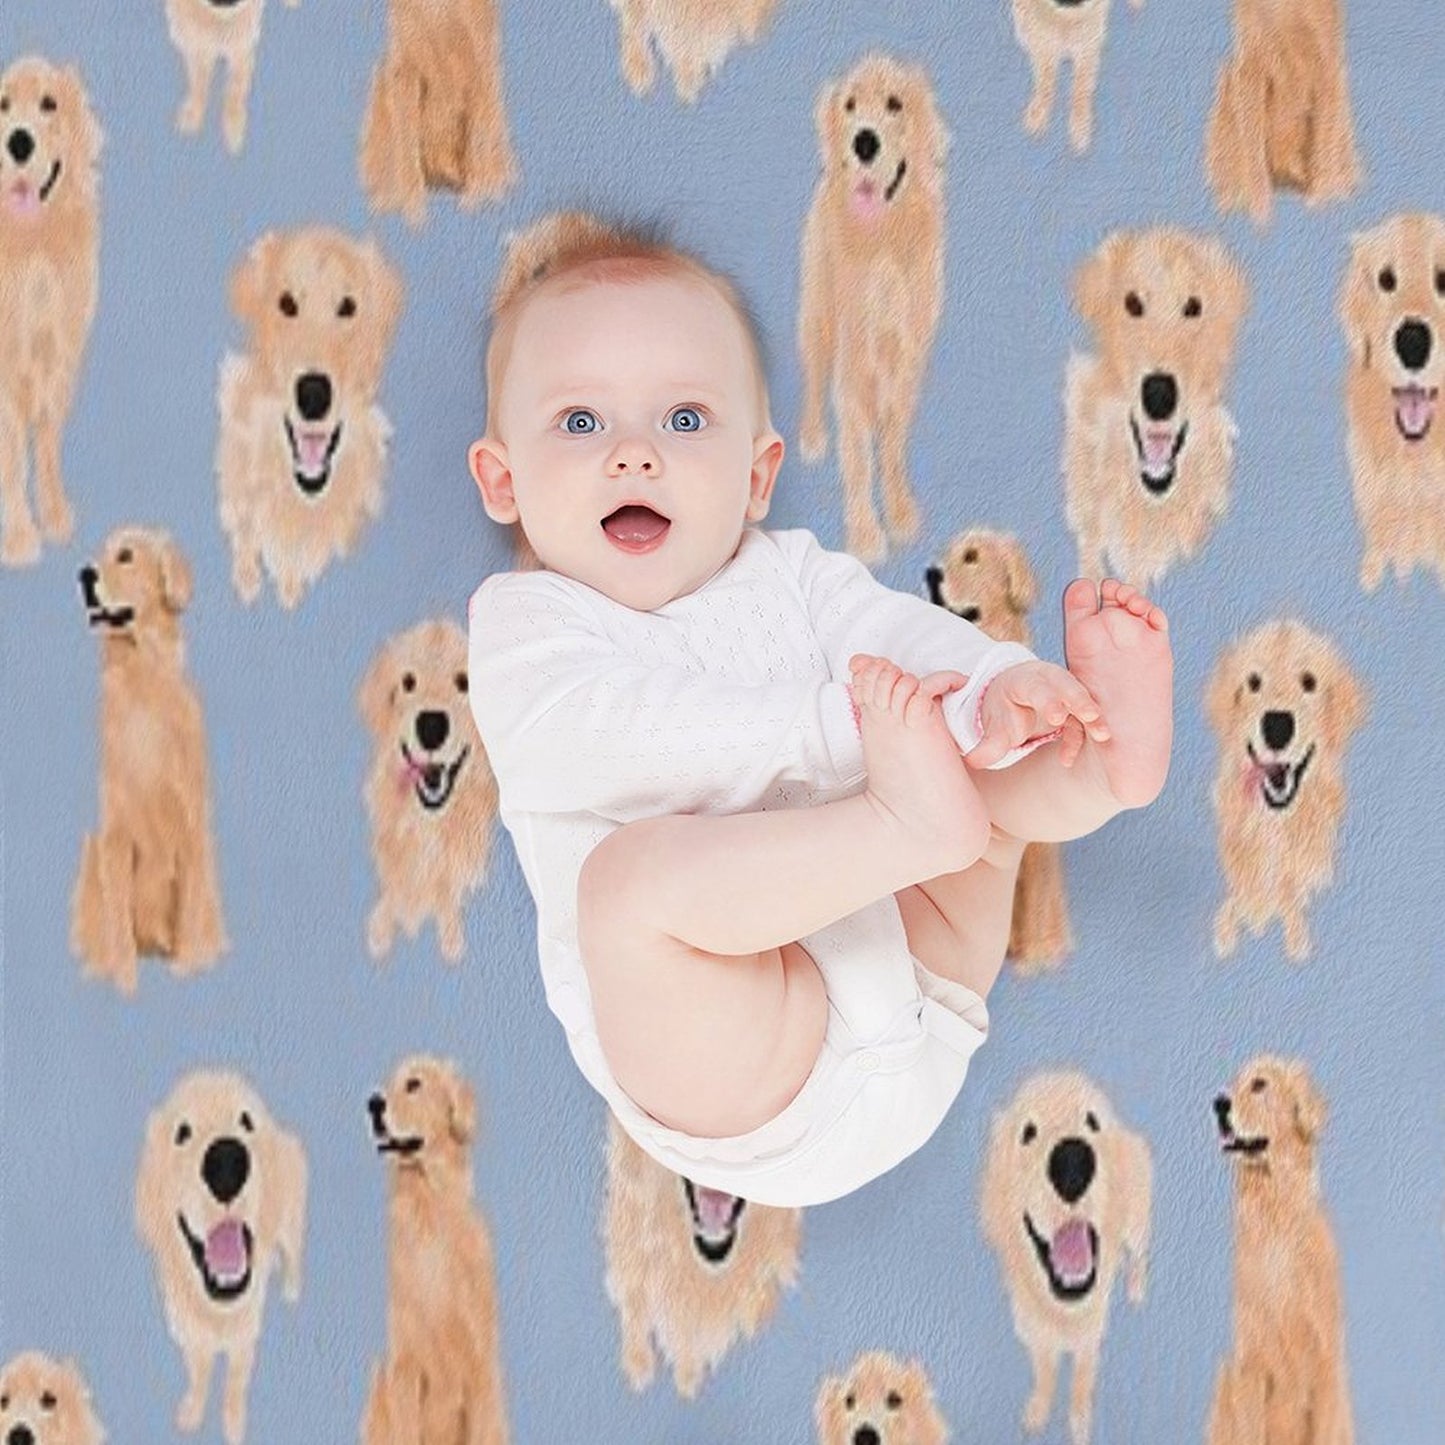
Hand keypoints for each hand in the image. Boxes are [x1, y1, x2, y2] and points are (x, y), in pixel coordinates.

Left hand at [965, 660, 1109, 770]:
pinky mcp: (1076, 705)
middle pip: (1066, 685)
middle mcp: (1048, 681)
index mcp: (1023, 680)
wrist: (1013, 696)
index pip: (1037, 687)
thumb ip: (987, 745)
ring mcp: (1065, 691)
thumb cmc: (1004, 709)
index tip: (1057, 717)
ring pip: (1082, 700)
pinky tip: (1066, 760)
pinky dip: (1080, 737)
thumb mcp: (994, 725)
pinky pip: (1082, 720)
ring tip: (1102, 735)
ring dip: (1093, 717)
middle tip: (1091, 716)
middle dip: (1079, 700)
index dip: (1048, 700)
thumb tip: (972, 761)